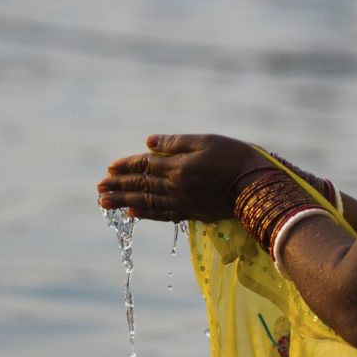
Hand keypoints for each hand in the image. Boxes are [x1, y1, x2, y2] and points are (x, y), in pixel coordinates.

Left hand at [97, 134, 259, 222]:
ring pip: (147, 202)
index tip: (109, 168)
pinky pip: (163, 214)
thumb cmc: (235, 157)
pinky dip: (146, 214)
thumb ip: (176, 143)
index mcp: (178, 167)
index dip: (126, 166)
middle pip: (141, 186)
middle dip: (118, 186)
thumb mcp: (206, 141)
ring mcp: (183, 202)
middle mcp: (176, 187)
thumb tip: (148, 143)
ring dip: (124, 202)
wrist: (258, 187)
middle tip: (98, 189)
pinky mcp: (193, 213)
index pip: (145, 166)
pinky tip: (134, 214)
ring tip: (105, 204)